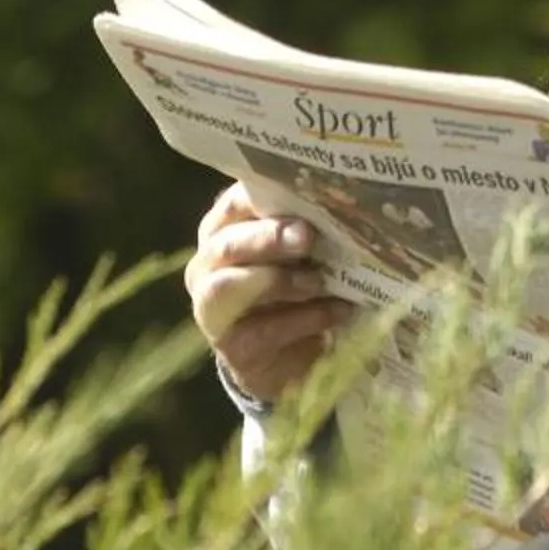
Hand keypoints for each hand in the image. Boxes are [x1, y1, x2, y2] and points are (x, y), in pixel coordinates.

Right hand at [184, 181, 355, 402]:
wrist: (283, 356)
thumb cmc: (291, 285)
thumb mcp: (297, 253)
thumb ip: (303, 229)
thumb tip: (340, 208)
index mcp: (223, 229)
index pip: (235, 202)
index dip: (265, 195)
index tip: (301, 194)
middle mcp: (207, 265)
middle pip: (228, 244)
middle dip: (269, 238)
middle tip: (306, 236)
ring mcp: (210, 309)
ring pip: (229, 287)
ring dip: (279, 280)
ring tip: (319, 280)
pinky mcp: (232, 348)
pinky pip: (263, 329)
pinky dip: (305, 318)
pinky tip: (337, 312)